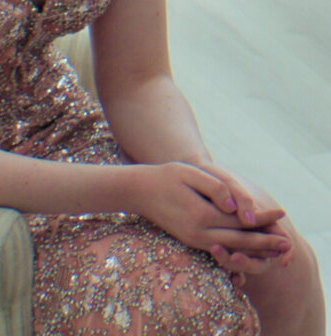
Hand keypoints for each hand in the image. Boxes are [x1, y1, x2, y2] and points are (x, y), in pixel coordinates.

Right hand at [136, 163, 292, 264]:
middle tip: (287, 242)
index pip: (240, 220)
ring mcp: (196, 240)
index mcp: (202, 215)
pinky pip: (221, 251)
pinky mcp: (192, 242)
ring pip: (232, 249)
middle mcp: (200, 233)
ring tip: (274, 250)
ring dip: (255, 250)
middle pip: (240, 240)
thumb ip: (215, 188)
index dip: (262, 217)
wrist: (139, 192)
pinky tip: (249, 252)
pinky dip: (238, 253)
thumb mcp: (189, 173)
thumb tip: (235, 206)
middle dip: (265, 241)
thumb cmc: (165, 176)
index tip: (281, 212)